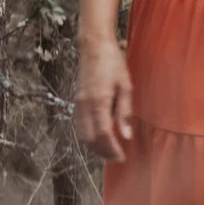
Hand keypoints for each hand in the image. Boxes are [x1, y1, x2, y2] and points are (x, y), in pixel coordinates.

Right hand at [75, 39, 134, 162]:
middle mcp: (85, 105)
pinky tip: (99, 138)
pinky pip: (80, 125)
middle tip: (116, 157)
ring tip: (109, 151)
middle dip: (102, 151)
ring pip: (82, 134)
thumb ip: (125, 112)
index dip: (112, 149)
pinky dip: (88, 136)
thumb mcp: (126, 87)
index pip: (103, 133)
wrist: (94, 47)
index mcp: (99, 101)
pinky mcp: (76, 101)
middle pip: (89, 138)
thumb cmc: (113, 64)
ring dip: (94, 146)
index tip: (122, 157)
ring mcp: (78, 104)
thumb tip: (126, 136)